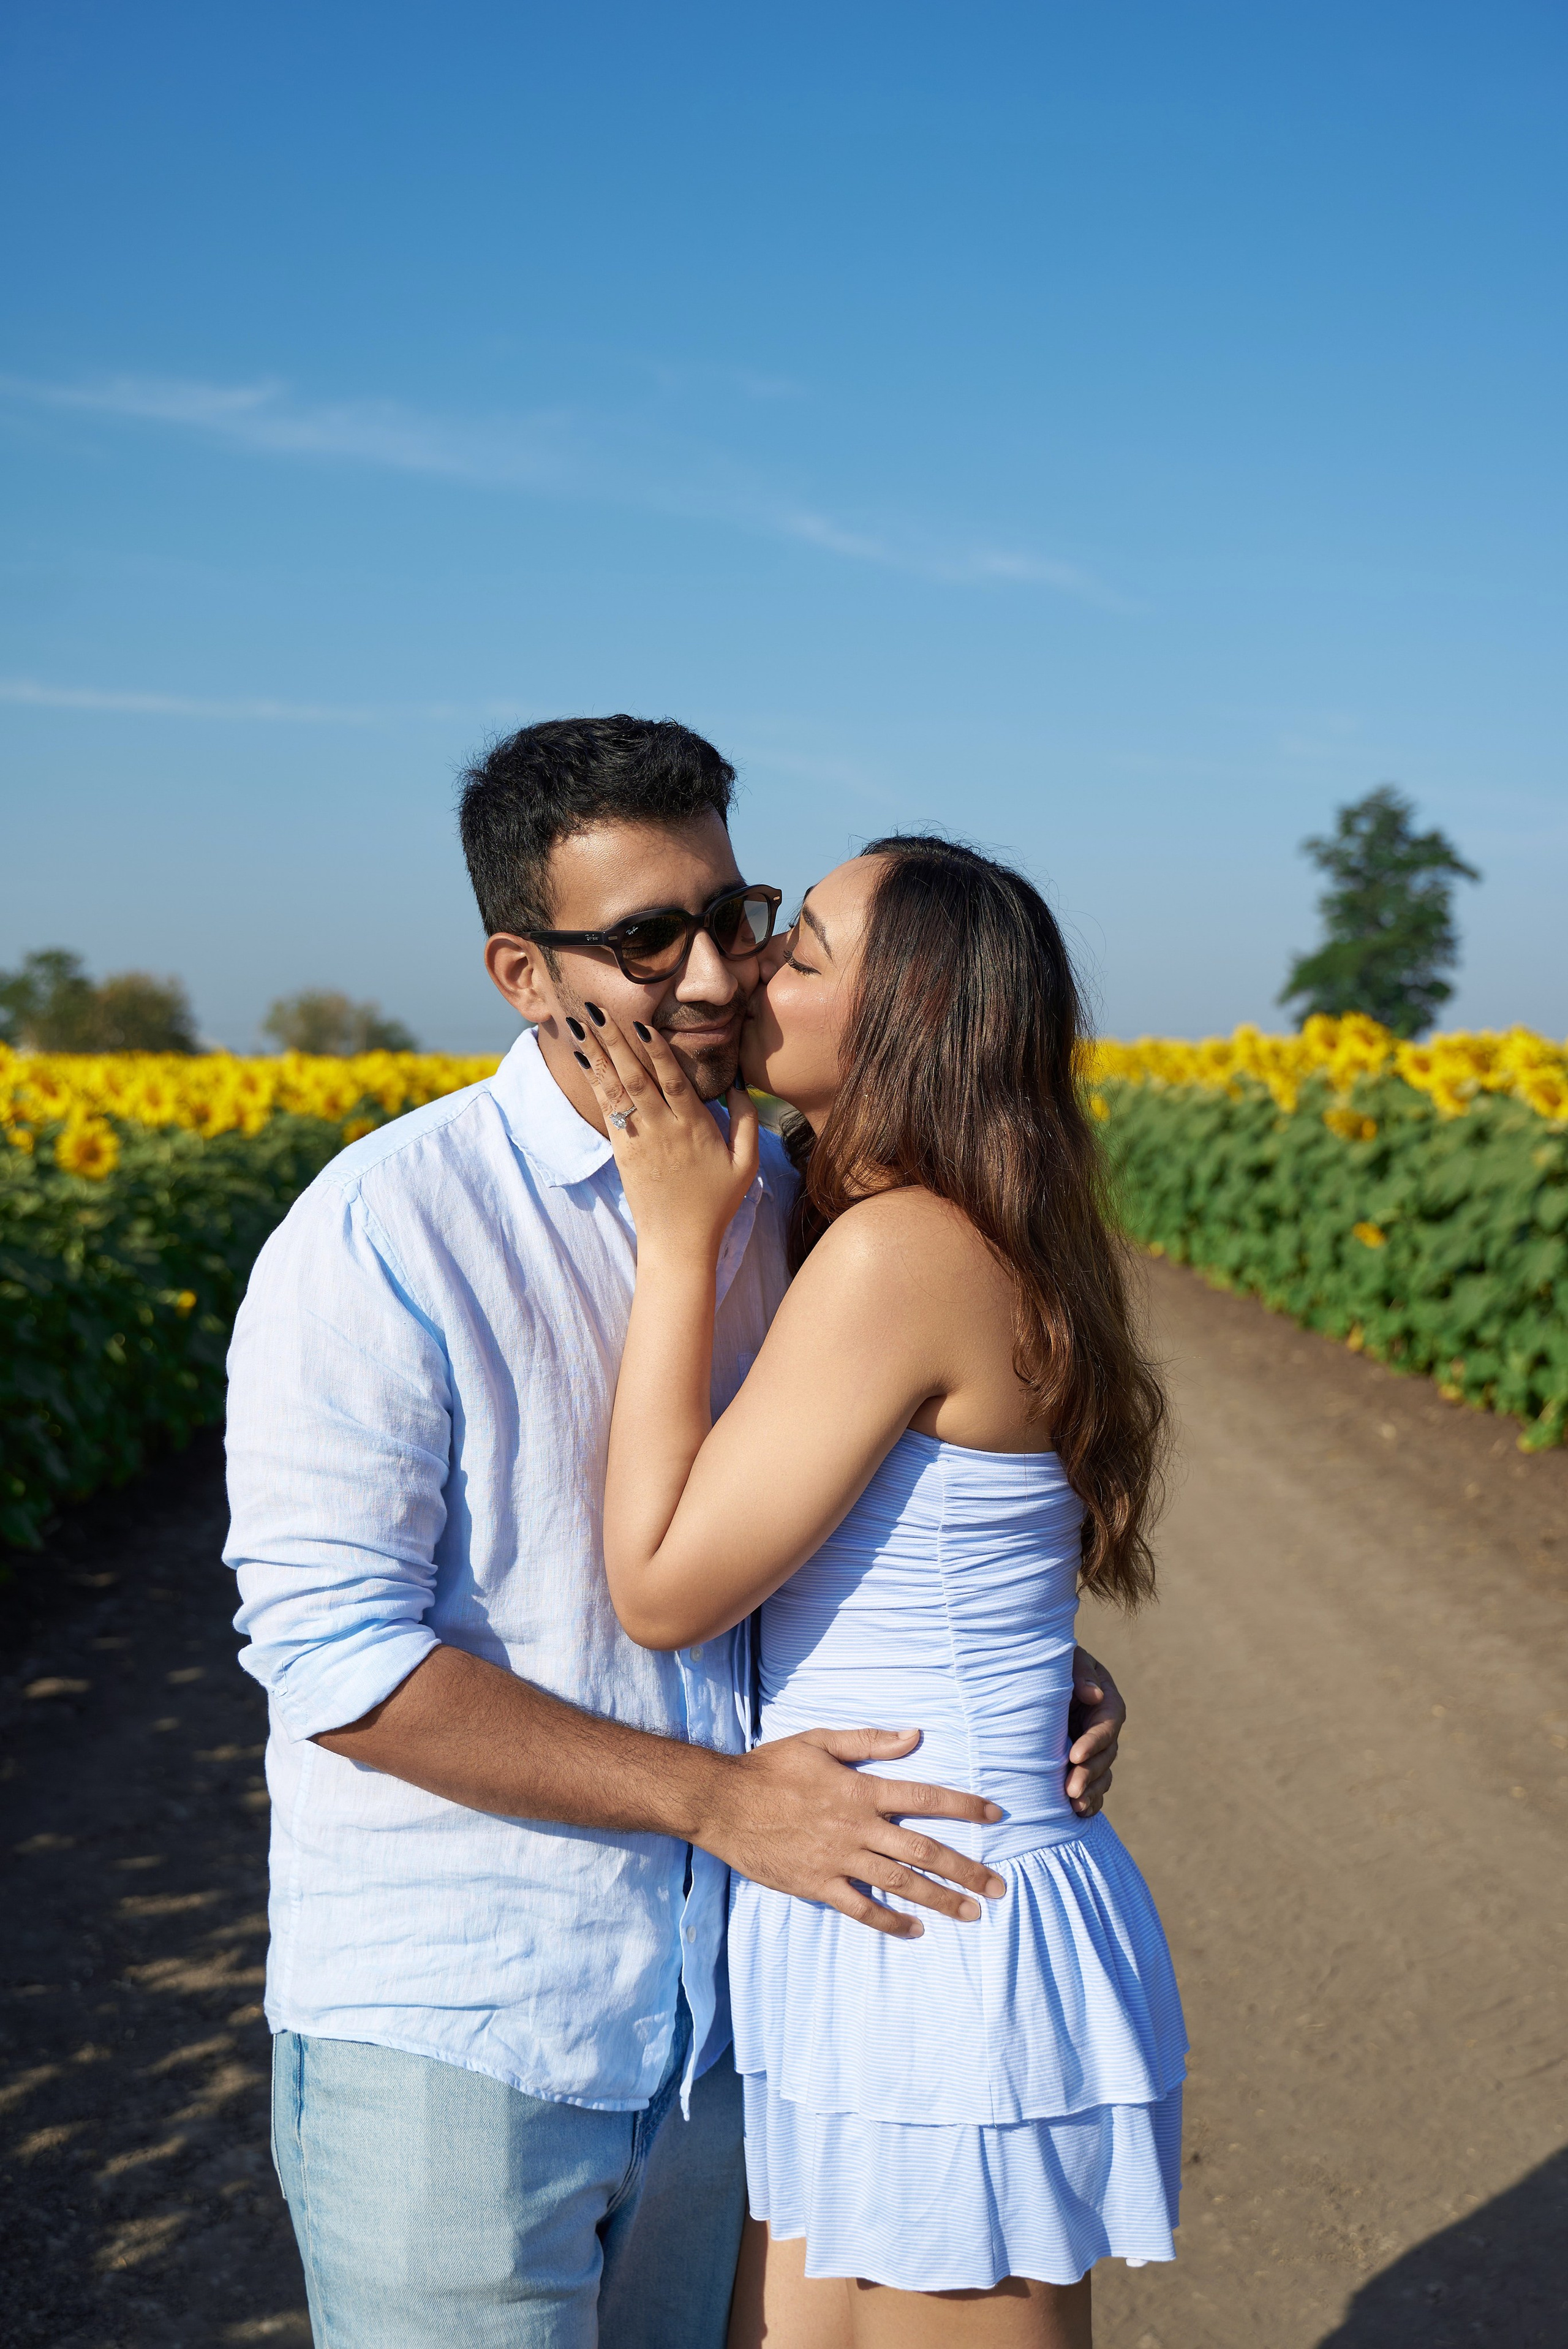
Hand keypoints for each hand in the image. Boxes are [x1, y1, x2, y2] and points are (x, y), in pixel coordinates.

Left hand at [573, 1008, 759, 1256]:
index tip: (642, 1022)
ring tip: (582, 1025)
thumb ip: (746, 1124)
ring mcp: (640, 1141)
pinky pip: (608, 1110)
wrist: (678, 1243)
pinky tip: (585, 1060)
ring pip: (617, 1090)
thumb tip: (740, 1087)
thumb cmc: (716, 1204)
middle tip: (597, 1008)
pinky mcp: (623, 1152)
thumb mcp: (746, 1166)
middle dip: (615, 1041)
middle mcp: (664, 1130)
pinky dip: (596, 1083)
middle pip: (638, 1078)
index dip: (656, 1050)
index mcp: (696, 1128)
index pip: (674, 1081)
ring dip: (598, 1054)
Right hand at [696, 1727, 1007, 1939]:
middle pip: (922, 1851)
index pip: (925, 1798)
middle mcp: (856, 1827)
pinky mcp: (816, 1884)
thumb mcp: (819, 1741)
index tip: (997, 1814)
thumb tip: (915, 1735)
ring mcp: (837, 1859)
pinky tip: (914, 1931)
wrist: (722, 1802)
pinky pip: (859, 1908)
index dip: (964, 1806)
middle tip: (999, 1887)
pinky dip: (889, 1922)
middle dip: (965, 1869)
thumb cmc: (771, 1767)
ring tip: (972, 1913)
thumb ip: (868, 1741)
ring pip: (899, 1883)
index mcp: (860, 1789)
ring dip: (939, 1899)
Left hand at [1066, 1645, 1123, 1815]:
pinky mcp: (1081, 1765)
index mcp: (1105, 1701)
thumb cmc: (1050, 1663)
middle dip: (1090, 1774)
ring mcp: (1093, 1749)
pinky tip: (1078, 1814)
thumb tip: (1095, 1695)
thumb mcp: (1066, 1659)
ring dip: (1091, 1792)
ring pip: (1101, 1775)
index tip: (1075, 1755)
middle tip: (1071, 1790)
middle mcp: (1102, 1728)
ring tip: (1074, 1806)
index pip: (1108, 1725)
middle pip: (1106, 1756)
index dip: (1094, 1742)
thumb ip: (1080, 1672)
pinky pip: (1093, 1788)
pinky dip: (1089, 1802)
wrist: (1032, 1676)